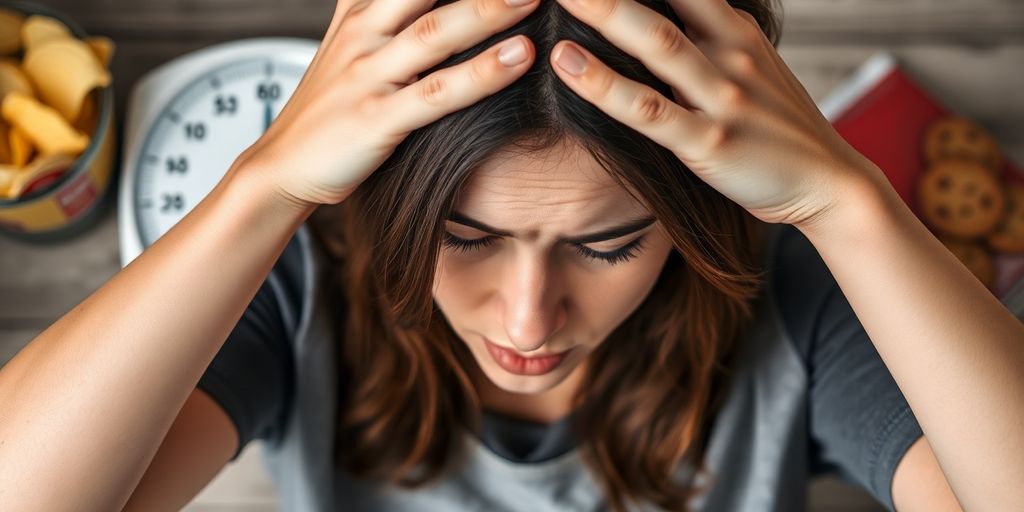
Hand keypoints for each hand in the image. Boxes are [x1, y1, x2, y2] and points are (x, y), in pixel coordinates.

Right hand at [235, 0, 539, 208]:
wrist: (283, 166)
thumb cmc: (330, 107)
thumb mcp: (351, 44)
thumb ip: (384, 12)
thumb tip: (429, 3)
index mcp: (359, 12)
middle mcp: (363, 34)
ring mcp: (368, 76)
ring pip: (435, 34)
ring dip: (487, 13)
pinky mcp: (377, 120)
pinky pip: (438, 93)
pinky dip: (482, 74)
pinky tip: (520, 57)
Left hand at [546, 0, 885, 226]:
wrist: (828, 181)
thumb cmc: (777, 126)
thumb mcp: (751, 67)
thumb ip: (709, 39)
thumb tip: (659, 20)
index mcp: (736, 32)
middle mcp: (730, 54)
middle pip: (661, 6)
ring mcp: (721, 98)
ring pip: (656, 45)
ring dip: (603, 14)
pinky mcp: (708, 142)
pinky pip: (649, 110)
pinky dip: (604, 85)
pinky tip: (566, 63)